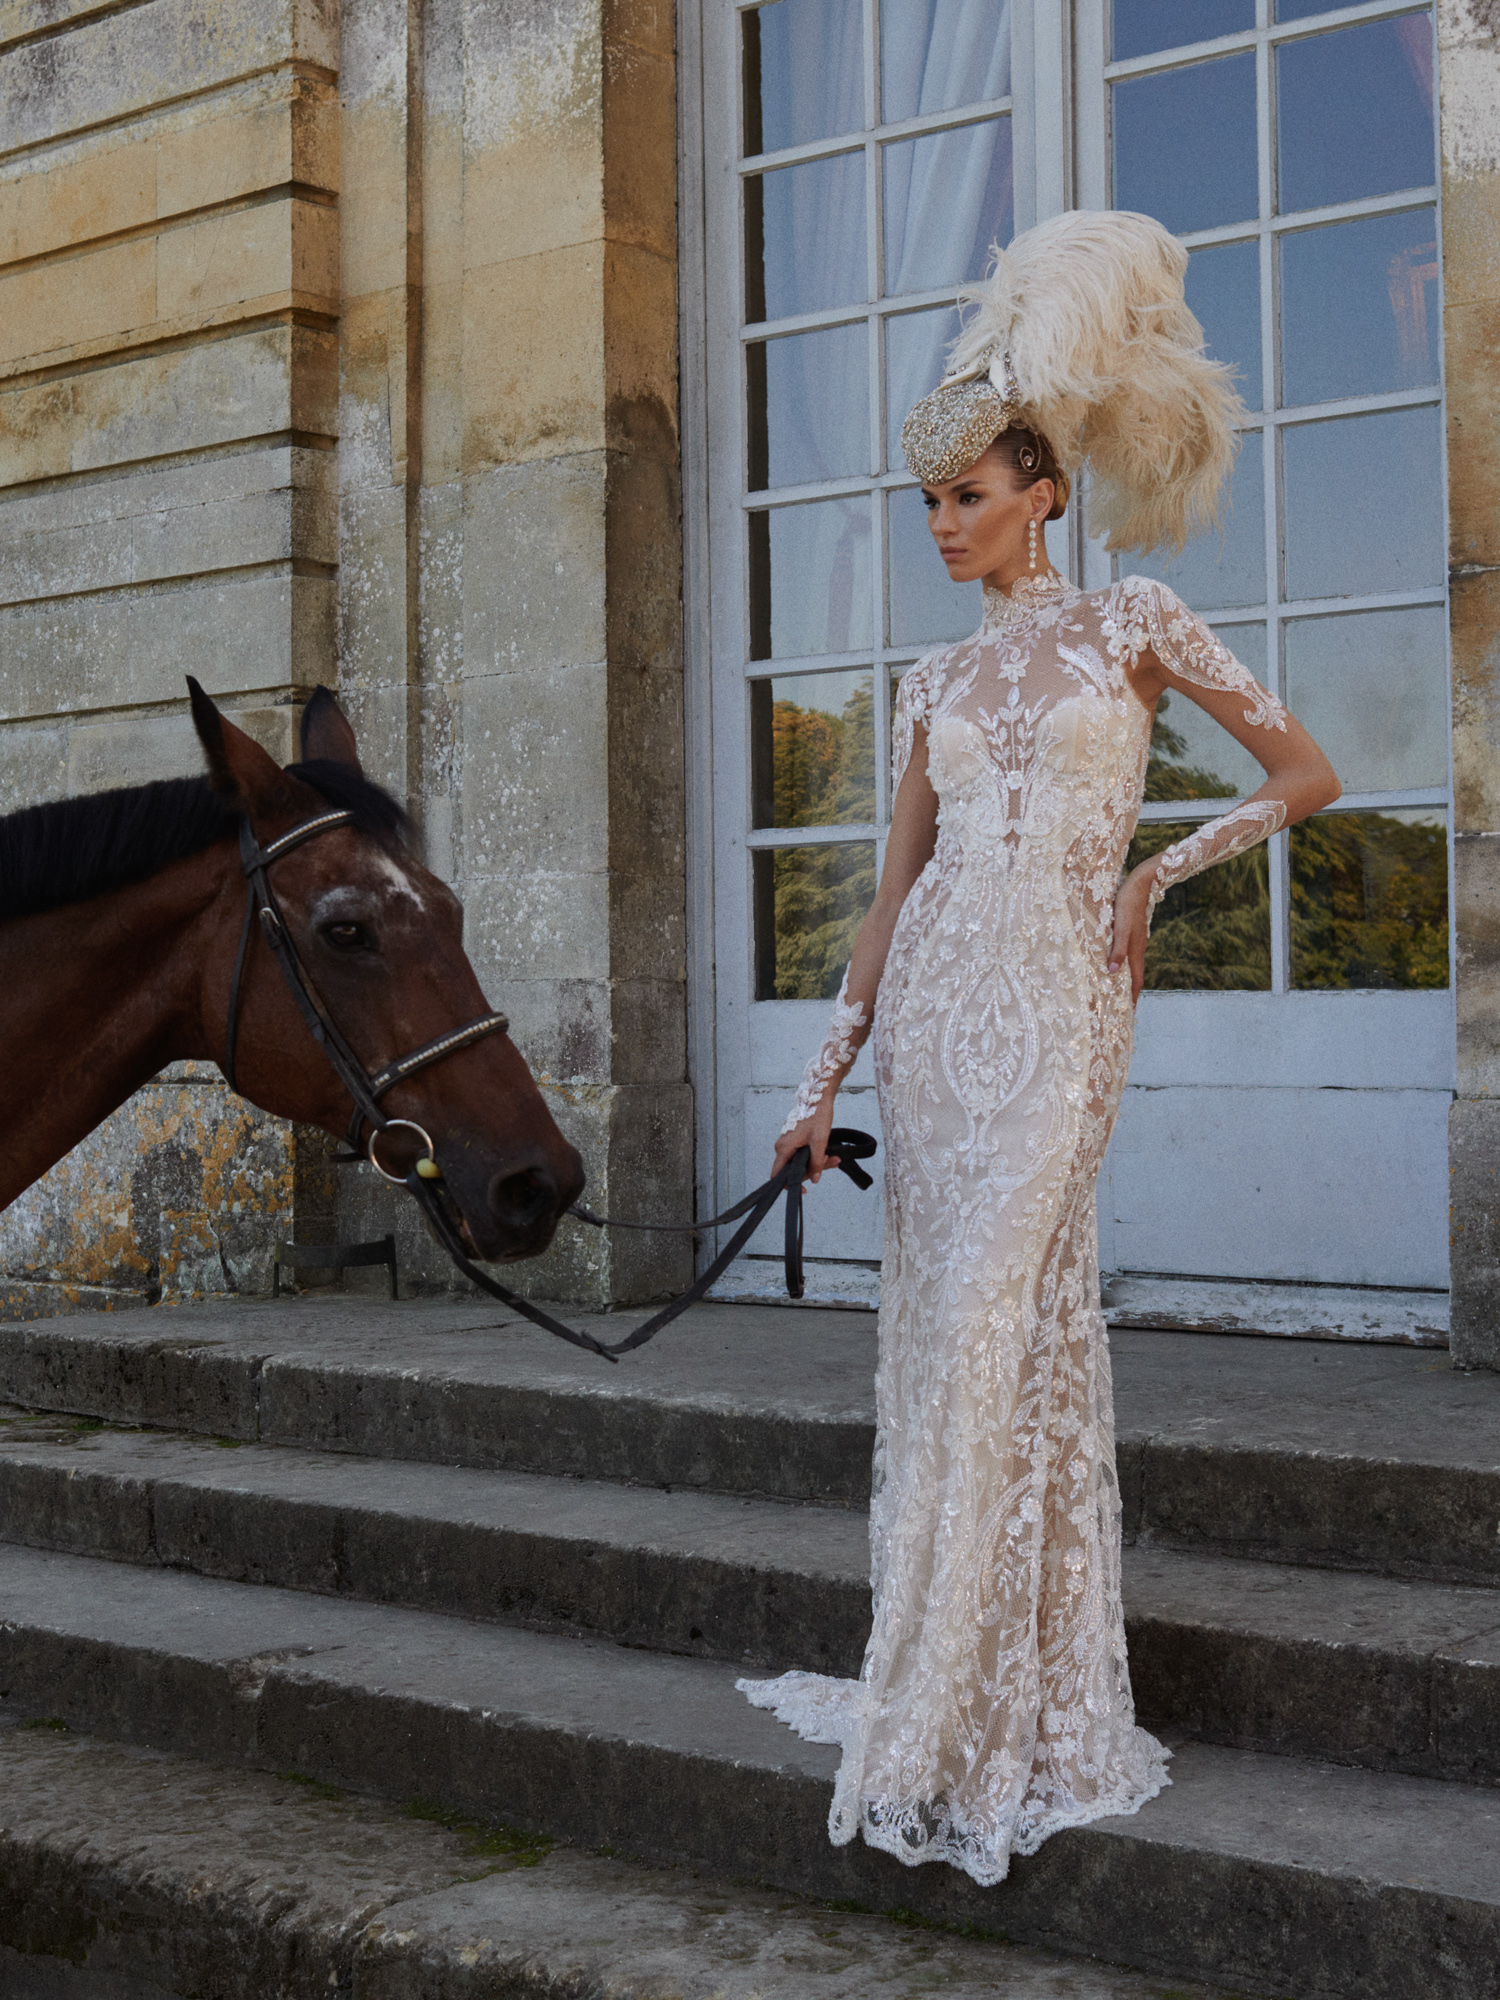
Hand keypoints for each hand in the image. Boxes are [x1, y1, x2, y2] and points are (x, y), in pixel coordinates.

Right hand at [772, 1094, 840, 1183]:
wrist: (817, 1097)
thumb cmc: (816, 1114)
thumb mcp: (819, 1141)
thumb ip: (816, 1162)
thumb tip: (815, 1178)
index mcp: (784, 1148)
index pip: (778, 1174)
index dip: (789, 1184)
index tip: (802, 1188)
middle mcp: (782, 1145)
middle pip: (793, 1168)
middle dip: (812, 1169)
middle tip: (829, 1164)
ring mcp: (788, 1142)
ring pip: (800, 1161)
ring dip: (816, 1161)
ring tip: (832, 1157)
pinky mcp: (794, 1138)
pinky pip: (801, 1152)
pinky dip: (814, 1154)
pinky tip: (825, 1152)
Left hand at [1108, 864, 1153, 1004]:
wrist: (1141, 883)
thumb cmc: (1127, 904)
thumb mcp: (1120, 928)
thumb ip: (1117, 950)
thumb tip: (1111, 972)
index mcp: (1135, 951)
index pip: (1135, 982)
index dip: (1132, 998)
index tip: (1129, 1015)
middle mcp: (1137, 949)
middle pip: (1135, 977)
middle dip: (1130, 994)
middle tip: (1124, 1009)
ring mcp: (1136, 941)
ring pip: (1132, 966)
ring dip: (1127, 981)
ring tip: (1120, 992)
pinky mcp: (1133, 933)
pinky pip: (1129, 956)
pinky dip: (1124, 966)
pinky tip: (1117, 964)